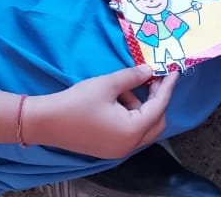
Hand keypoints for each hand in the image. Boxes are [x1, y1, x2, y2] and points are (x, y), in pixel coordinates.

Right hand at [32, 65, 175, 158]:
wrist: (46, 122)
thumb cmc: (77, 102)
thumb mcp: (108, 84)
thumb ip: (133, 77)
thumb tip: (150, 70)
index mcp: (132, 131)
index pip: (159, 107)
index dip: (167, 87)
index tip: (174, 71)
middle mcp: (129, 145)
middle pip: (156, 122)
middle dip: (157, 99)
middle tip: (151, 78)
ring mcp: (118, 150)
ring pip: (143, 126)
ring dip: (141, 105)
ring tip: (125, 87)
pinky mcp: (109, 148)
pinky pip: (130, 131)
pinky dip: (130, 114)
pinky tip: (117, 99)